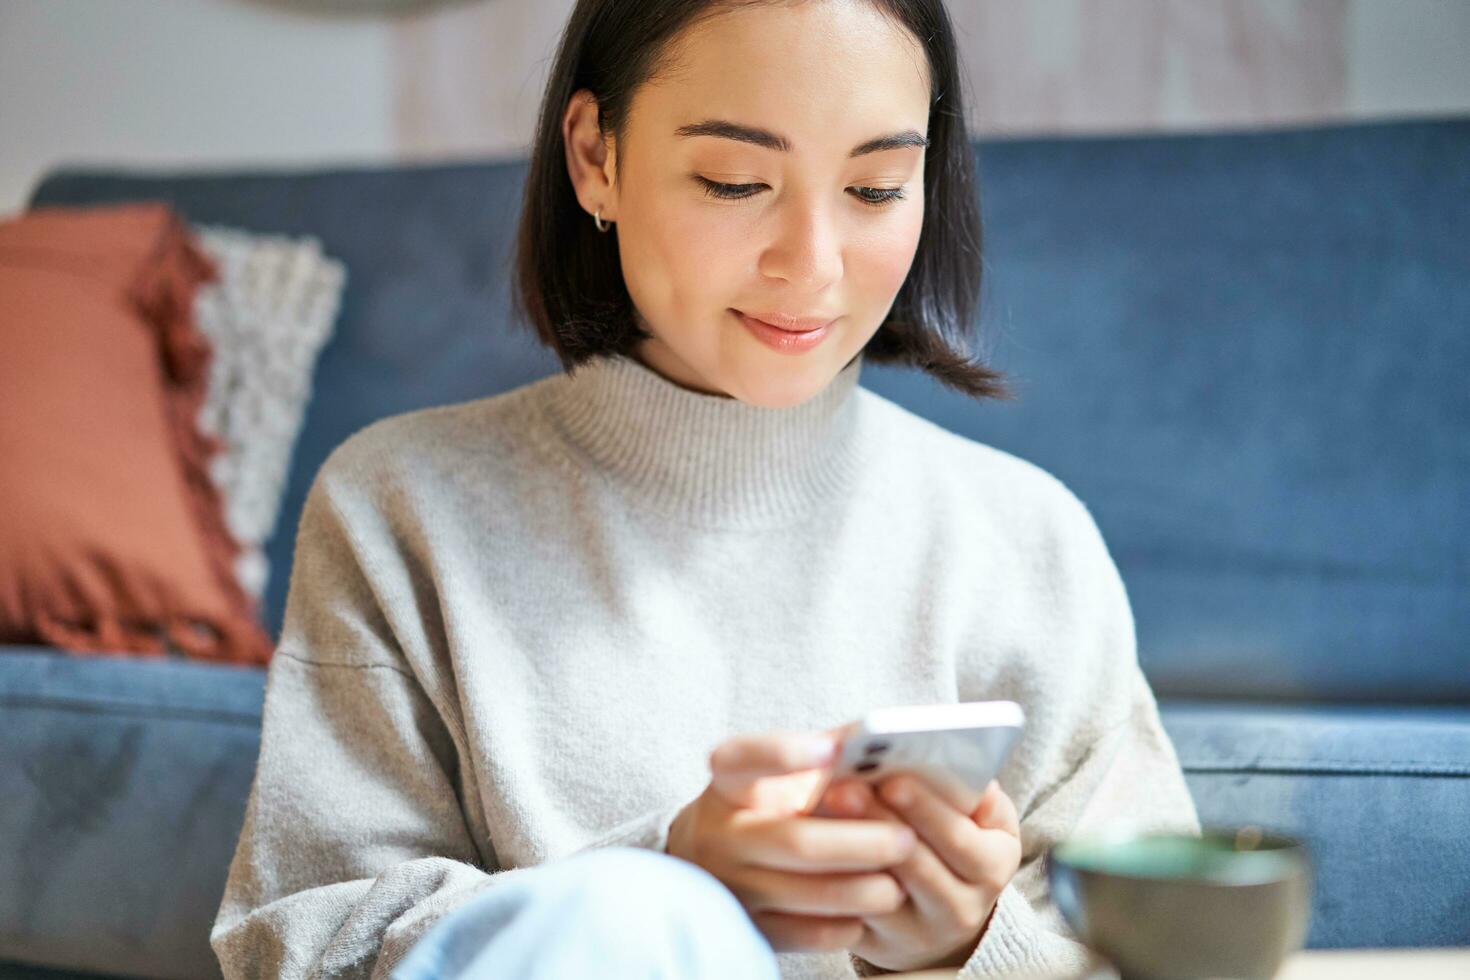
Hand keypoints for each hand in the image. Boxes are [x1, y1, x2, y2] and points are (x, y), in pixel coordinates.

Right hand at [665, 729, 918, 953]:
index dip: (784, 753)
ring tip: (900, 883)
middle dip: (860, 843)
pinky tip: (869, 909)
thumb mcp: (784, 771)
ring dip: (863, 889)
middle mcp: (720, 835)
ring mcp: (730, 887)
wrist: (715, 859)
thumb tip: (883, 737)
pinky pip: (806, 934)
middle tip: (906, 840)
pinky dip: (845, 925)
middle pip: (796, 840)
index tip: (832, 750)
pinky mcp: (749, 929)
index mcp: (728, 785)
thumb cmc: (770, 804)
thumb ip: (827, 749)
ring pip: (807, 893)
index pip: (742, 759)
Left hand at [817, 774, 1021, 972]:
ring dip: (847, 848)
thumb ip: (969, 787)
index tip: (893, 780)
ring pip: (877, 890)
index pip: (959, 838)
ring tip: (821, 807)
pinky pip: (848, 914)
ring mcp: (917, 932)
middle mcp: (962, 908)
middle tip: (844, 787)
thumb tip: (948, 754)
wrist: (942, 910)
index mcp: (993, 866)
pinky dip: (827, 876)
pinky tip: (809, 844)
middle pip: (914, 864)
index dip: (926, 808)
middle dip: (877, 821)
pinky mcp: (877, 944)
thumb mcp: (980, 815)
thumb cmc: (959, 842)